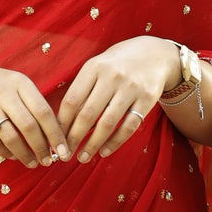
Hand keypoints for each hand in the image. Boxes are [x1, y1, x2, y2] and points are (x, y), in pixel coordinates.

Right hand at [0, 59, 70, 168]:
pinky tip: (13, 156)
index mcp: (19, 81)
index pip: (43, 111)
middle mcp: (2, 91)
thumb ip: (33, 103)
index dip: (55, 134)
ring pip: (10, 137)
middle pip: (28, 126)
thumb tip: (55, 135)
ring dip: (24, 154)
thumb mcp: (15, 84)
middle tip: (48, 161)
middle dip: (41, 148)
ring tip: (32, 162)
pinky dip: (4, 152)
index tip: (64, 150)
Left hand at [57, 37, 179, 162]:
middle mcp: (112, 76)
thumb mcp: (97, 67)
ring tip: (82, 157)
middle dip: (74, 138)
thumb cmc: (117, 65)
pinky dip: (115, 142)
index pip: (72, 100)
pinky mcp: (147, 99)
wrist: (154, 54)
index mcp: (94, 67)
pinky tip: (104, 152)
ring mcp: (131, 88)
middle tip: (65, 154)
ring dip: (92, 144)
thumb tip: (62, 123)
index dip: (62, 123)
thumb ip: (82, 89)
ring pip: (107, 123)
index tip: (56, 138)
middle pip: (87, 114)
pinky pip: (129, 126)